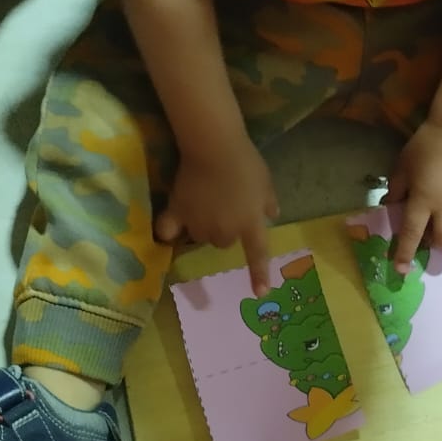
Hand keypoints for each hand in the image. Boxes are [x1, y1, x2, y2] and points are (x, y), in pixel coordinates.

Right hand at [155, 136, 278, 292]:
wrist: (215, 147)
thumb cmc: (245, 163)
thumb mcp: (266, 183)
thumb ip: (268, 203)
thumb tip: (272, 214)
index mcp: (250, 223)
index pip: (257, 254)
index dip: (259, 275)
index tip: (261, 293)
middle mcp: (225, 230)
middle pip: (224, 242)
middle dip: (226, 228)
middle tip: (226, 205)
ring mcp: (199, 224)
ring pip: (200, 236)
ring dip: (203, 225)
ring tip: (205, 199)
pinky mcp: (177, 212)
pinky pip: (169, 230)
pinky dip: (170, 230)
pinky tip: (171, 225)